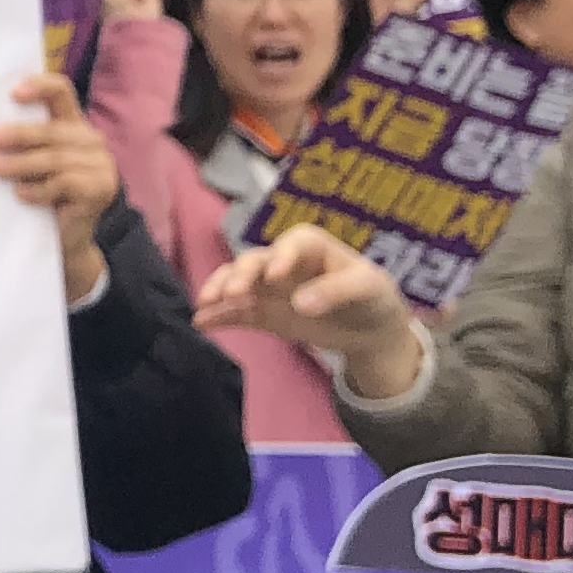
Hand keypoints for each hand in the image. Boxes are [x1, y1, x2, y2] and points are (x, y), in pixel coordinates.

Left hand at [0, 71, 116, 303]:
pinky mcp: (101, 189)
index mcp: (74, 125)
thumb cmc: (43, 195)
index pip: (61, 92)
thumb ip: (23, 144)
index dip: (39, 87)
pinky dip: (38, 189)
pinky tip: (20, 194)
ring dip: (22, 164)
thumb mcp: (32, 164)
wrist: (66, 239)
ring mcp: (101, 165)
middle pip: (53, 130)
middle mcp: (92, 141)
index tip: (13, 93)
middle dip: (19, 134)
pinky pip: (64, 183)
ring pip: (55, 158)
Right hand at [195, 222, 420, 383]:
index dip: (280, 257)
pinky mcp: (263, 313)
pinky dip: (219, 317)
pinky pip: (237, 313)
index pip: (290, 245)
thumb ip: (335, 292)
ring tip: (205, 304)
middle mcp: (282, 262)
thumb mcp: (366, 289)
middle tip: (231, 294)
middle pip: (255, 262)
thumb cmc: (371, 296)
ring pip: (237, 283)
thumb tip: (299, 303)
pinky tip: (201, 323)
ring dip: (220, 290)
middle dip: (240, 275)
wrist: (369, 328)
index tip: (274, 277)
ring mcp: (268, 289)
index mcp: (309, 247)